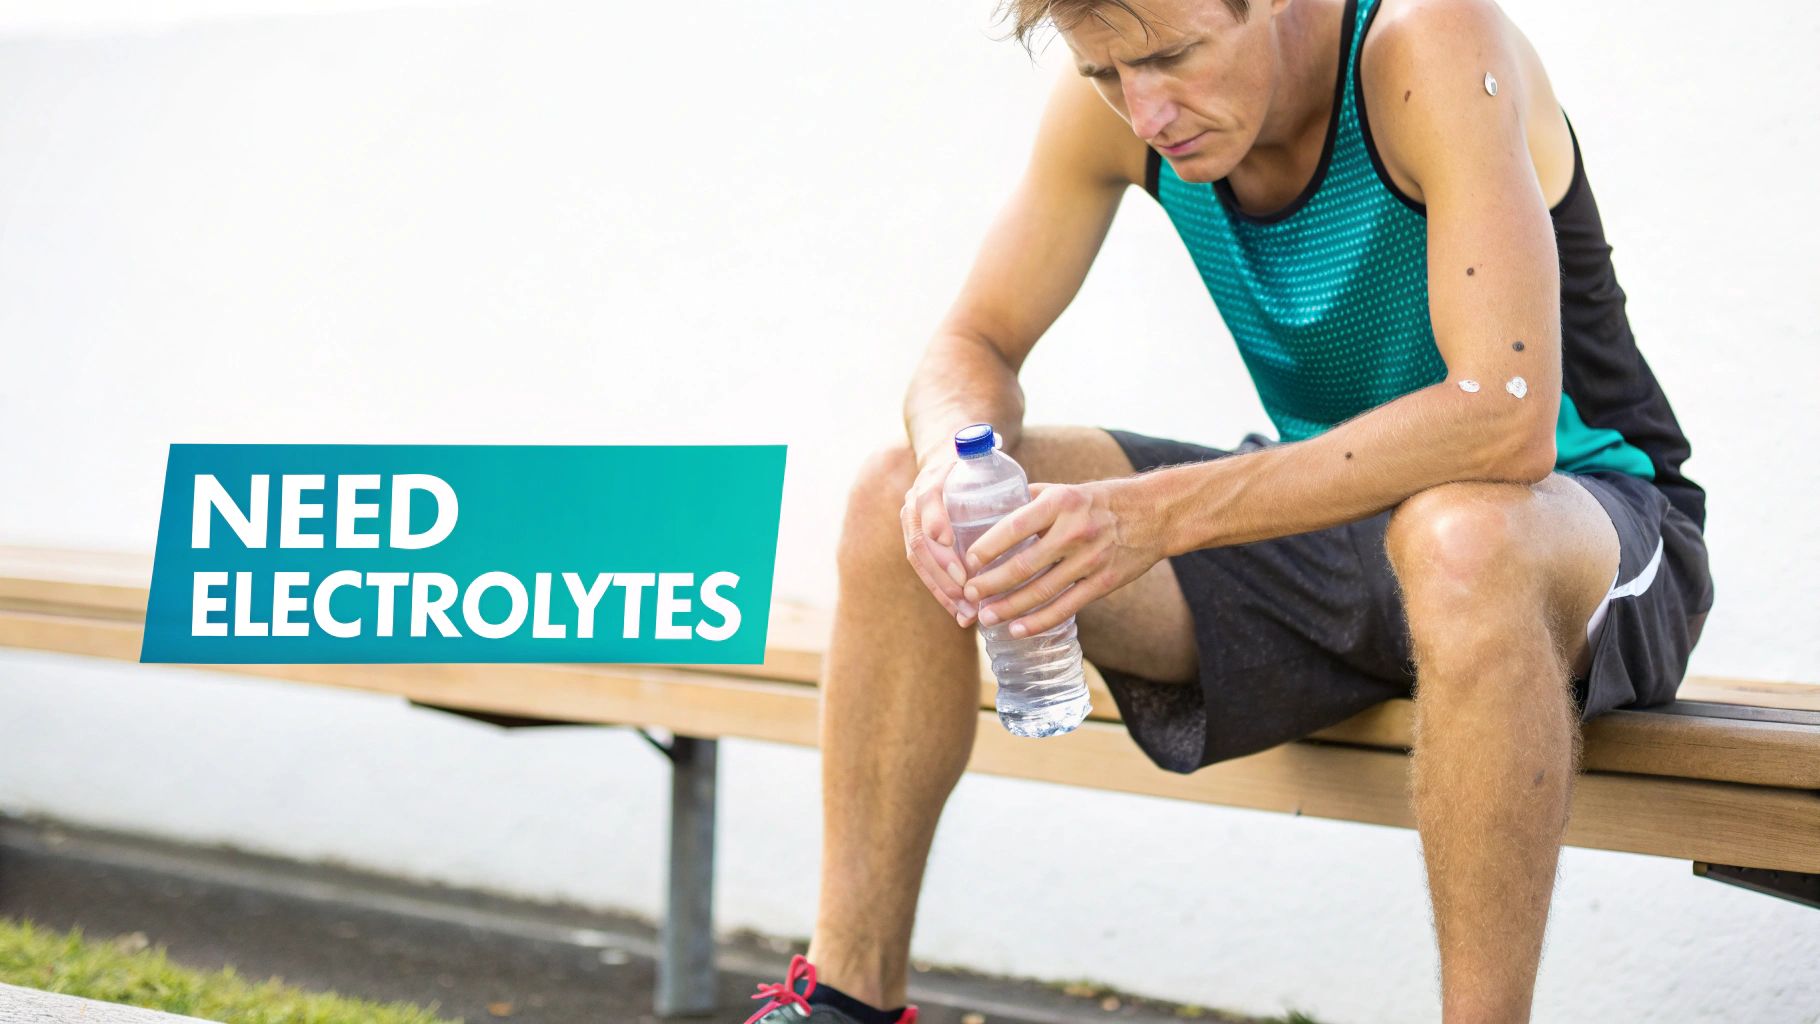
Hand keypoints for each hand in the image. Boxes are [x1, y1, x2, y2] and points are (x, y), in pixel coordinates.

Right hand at [899, 450, 974, 626]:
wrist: (943, 461)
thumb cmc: (970, 458)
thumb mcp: (975, 448)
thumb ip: (981, 445)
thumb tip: (991, 441)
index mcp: (930, 479)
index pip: (927, 501)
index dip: (935, 522)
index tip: (951, 545)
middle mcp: (915, 504)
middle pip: (921, 541)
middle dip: (943, 571)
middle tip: (968, 590)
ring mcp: (913, 525)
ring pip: (920, 562)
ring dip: (942, 589)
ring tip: (965, 611)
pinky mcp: (919, 543)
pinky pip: (925, 571)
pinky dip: (941, 593)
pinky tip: (959, 612)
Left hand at [960, 477, 1162, 638]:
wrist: (1154, 514)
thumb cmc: (1100, 501)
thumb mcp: (1066, 490)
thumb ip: (1029, 500)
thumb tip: (987, 509)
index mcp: (1060, 503)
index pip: (1014, 527)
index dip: (987, 547)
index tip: (967, 562)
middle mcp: (1074, 532)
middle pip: (1023, 565)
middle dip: (990, 584)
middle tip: (968, 594)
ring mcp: (1090, 560)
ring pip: (1041, 591)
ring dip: (1009, 608)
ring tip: (985, 617)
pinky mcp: (1104, 583)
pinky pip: (1066, 607)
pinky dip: (1039, 622)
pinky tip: (1017, 630)